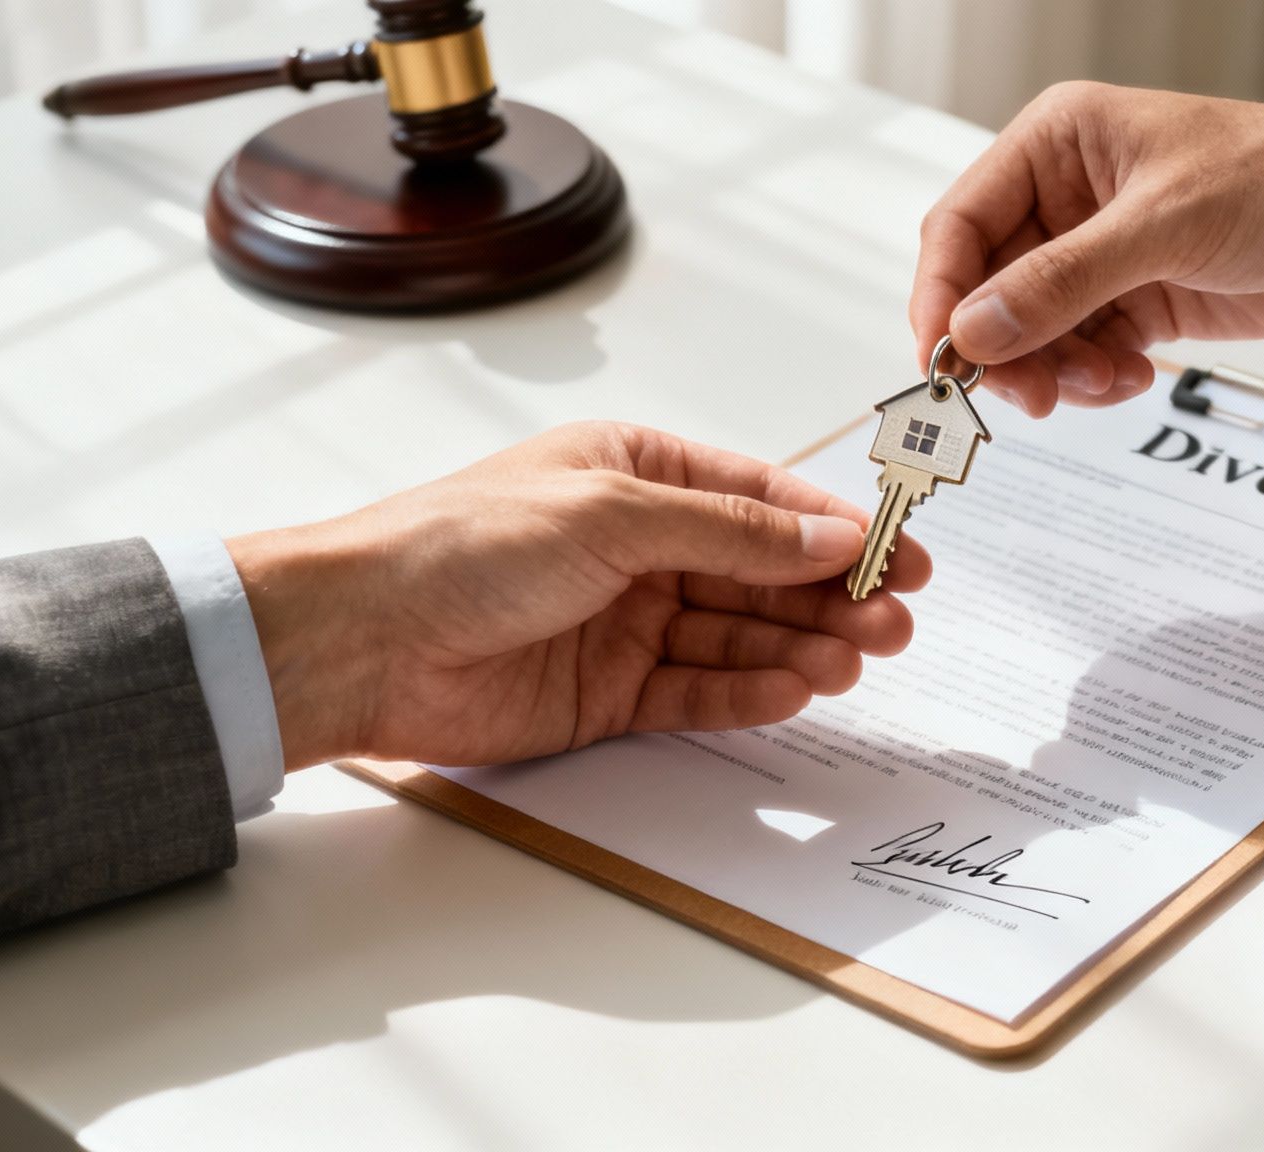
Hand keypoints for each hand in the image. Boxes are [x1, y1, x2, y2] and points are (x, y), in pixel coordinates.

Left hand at [225, 423, 926, 768]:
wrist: (364, 641)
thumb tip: (830, 538)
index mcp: (636, 474)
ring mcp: (626, 622)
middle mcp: (638, 546)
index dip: (834, 529)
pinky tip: (798, 689)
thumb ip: (731, 533)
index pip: (760, 500)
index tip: (900, 554)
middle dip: (832, 596)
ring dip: (803, 646)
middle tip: (896, 622)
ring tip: (861, 658)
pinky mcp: (608, 693)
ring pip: (739, 637)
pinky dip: (749, 693)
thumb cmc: (464, 545)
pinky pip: (697, 693)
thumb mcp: (613, 514)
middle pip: (761, 574)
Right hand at [912, 84, 1263, 416]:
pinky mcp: (1137, 302)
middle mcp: (1069, 198)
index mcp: (1059, 142)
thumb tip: (975, 331)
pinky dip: (1095, 379)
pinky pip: (1082, 354)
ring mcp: (1102, 255)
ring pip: (1033, 334)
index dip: (943, 295)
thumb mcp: (1167, 225)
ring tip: (1105, 382)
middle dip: (1005, 349)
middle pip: (989, 289)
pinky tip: (1134, 376)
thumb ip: (1064, 281)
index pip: (961, 222)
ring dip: (1055, 372)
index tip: (944, 359)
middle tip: (1028, 397)